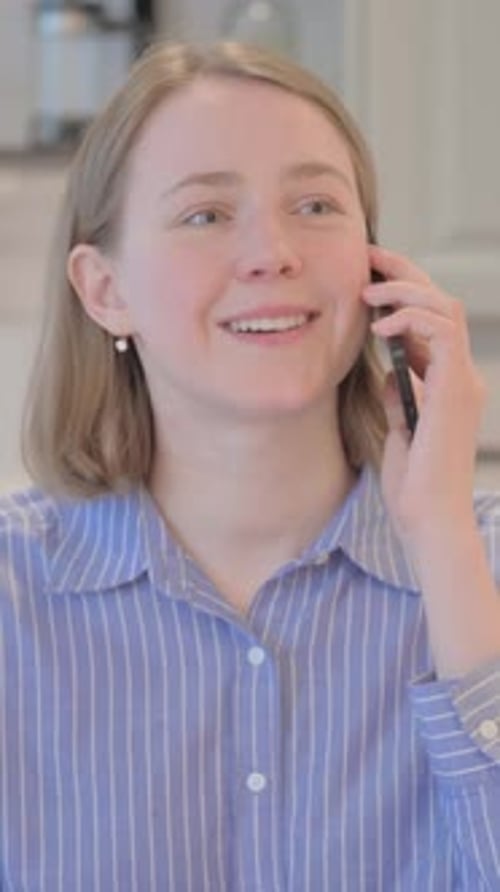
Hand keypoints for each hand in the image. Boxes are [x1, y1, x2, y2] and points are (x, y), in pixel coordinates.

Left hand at [362, 244, 485, 543]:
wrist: (428, 518)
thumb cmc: (414, 484)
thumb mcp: (399, 427)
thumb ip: (400, 394)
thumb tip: (389, 369)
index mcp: (448, 383)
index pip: (431, 320)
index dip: (402, 292)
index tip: (367, 274)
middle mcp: (460, 376)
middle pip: (441, 302)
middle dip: (404, 273)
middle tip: (368, 255)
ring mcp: (463, 380)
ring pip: (446, 308)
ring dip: (405, 290)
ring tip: (367, 290)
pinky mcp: (456, 389)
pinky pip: (442, 332)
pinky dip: (410, 319)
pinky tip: (377, 326)